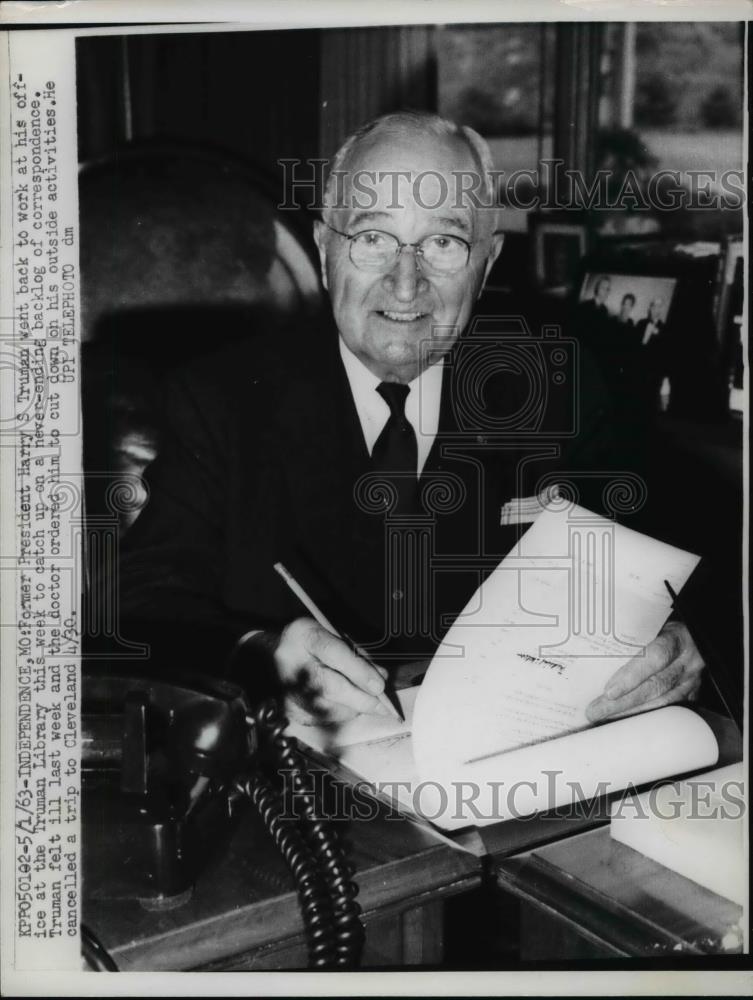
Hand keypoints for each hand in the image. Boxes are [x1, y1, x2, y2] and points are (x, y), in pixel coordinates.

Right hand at [274, 617, 389, 724]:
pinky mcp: (290, 710)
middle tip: (385, 707)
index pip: (333, 653)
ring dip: (354, 707)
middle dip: (362, 699)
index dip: (358, 670)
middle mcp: (292, 663)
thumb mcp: (332, 635)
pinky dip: (340, 713)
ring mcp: (288, 690)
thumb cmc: (306, 643)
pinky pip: (324, 717)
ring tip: (362, 699)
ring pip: (330, 708)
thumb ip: (356, 654)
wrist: (268, 656)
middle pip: (331, 687)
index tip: (379, 686)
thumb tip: (381, 677)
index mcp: (304, 636)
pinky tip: (342, 703)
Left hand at [586, 620, 703, 722]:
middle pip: (655, 686)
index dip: (632, 676)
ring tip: (605, 717)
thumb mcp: (651, 624)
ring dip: (632, 712)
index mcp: (678, 638)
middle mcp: (688, 661)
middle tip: (596, 711)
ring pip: (663, 702)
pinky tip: (626, 719)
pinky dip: (645, 714)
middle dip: (623, 702)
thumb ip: (632, 637)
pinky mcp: (692, 693)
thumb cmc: (664, 627)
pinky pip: (669, 709)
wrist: (691, 635)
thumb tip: (595, 654)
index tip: (609, 692)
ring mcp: (692, 680)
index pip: (655, 658)